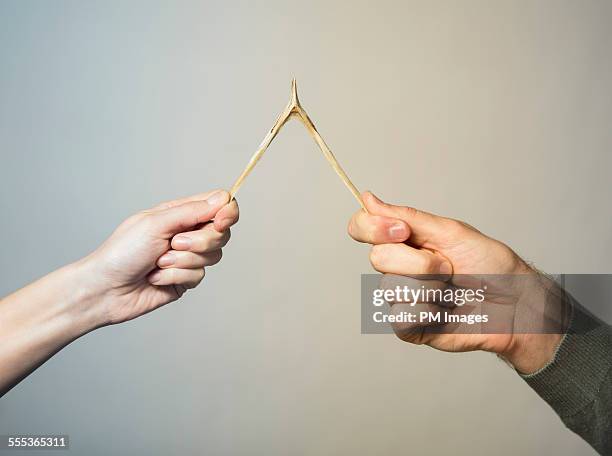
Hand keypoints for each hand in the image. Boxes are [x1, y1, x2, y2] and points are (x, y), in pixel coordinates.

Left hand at [79, 189, 238, 325]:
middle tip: (174, 244)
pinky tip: (156, 277)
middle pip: (221, 232)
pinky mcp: (185, 279)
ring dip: (183, 261)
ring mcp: (188, 257)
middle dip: (200, 241)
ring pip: (212, 256)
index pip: (218, 204)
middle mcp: (187, 233)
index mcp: (180, 213)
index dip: (227, 212)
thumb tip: (223, 199)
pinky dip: (175, 276)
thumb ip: (192, 211)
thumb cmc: (122, 252)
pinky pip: (199, 276)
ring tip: (158, 262)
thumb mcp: (156, 223)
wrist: (105, 289)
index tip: (221, 221)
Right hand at [348, 191, 564, 373]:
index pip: (363, 227)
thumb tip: (369, 199)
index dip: (372, 227)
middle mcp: (398, 267)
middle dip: (419, 262)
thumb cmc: (493, 266)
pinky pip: (401, 317)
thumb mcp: (452, 232)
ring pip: (390, 288)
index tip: (402, 231)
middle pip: (378, 258)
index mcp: (405, 240)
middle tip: (448, 267)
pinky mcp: (409, 326)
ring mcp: (402, 297)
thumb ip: (408, 217)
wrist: (518, 305)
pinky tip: (446, 312)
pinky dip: (429, 313)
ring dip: (430, 288)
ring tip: (452, 291)